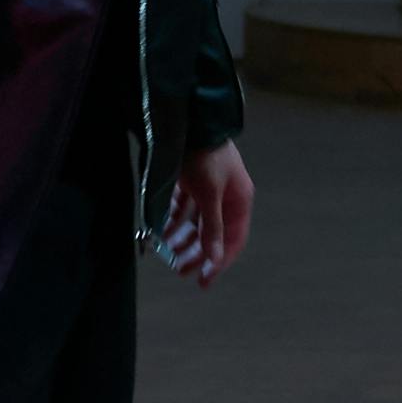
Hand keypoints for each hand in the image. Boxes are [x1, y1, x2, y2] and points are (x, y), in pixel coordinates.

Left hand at [167, 140, 256, 287]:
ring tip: (168, 253)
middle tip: (179, 271)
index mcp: (239, 201)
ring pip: (197, 223)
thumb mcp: (210, 195)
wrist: (192, 121)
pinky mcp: (192, 181)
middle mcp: (227, 198)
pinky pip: (185, 208)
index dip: (218, 262)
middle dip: (196, 253)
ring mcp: (209, 189)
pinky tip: (161, 232)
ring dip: (184, 239)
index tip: (203, 281)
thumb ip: (212, 228)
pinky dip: (174, 221)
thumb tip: (214, 260)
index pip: (232, 241)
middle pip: (213, 234)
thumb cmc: (206, 157)